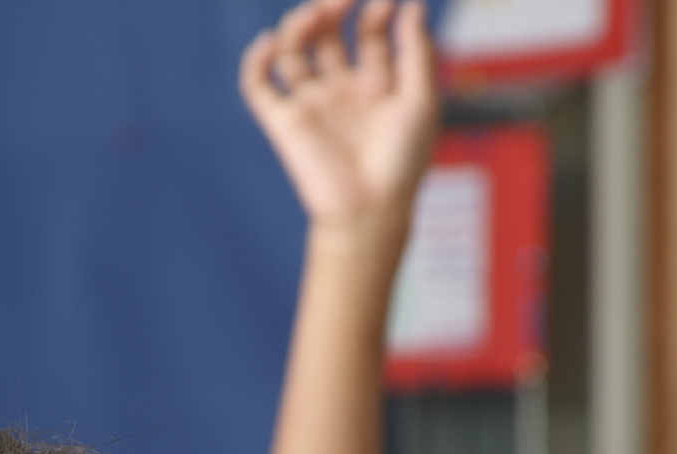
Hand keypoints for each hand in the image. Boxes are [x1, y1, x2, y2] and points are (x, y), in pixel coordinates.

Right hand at [239, 0, 439, 240]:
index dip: (375, 13)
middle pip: (327, 35)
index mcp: (375, 86)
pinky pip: (258, 85)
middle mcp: (341, 91)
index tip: (386, 3)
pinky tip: (270, 41)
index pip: (369, 34)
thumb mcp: (421, 100)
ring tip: (313, 15)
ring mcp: (310, 105)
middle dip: (332, 9)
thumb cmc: (402, 162)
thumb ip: (416, 51)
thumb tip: (411, 4)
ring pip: (292, 51)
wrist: (369, 210)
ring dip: (297, 25)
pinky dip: (255, 59)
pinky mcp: (282, 122)